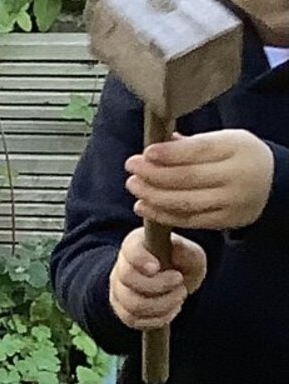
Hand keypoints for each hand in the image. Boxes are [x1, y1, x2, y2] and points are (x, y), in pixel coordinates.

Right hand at [109, 228, 206, 330]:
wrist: (175, 282)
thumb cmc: (182, 263)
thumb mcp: (191, 254)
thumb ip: (186, 251)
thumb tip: (176, 249)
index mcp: (136, 245)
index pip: (129, 250)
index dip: (140, 259)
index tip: (157, 267)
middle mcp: (121, 267)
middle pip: (128, 279)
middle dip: (160, 285)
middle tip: (179, 281)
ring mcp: (118, 290)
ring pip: (132, 304)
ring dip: (163, 304)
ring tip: (179, 297)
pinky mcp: (121, 310)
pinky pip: (133, 320)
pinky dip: (158, 318)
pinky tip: (172, 309)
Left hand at [125, 130, 274, 230]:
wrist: (274, 183)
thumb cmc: (239, 157)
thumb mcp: (225, 140)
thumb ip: (191, 144)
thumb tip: (157, 145)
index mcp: (235, 148)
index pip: (198, 151)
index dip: (168, 153)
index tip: (145, 152)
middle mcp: (235, 176)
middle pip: (186, 178)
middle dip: (153, 174)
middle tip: (131, 168)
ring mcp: (230, 202)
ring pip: (184, 202)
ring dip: (152, 196)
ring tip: (134, 186)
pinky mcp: (224, 221)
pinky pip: (188, 220)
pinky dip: (162, 215)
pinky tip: (144, 206)